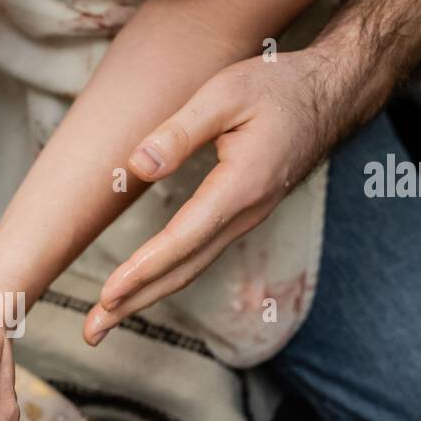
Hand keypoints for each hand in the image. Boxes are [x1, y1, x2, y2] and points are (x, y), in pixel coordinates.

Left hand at [84, 51, 334, 343]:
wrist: (329, 97)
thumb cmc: (276, 88)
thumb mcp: (226, 93)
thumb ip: (181, 131)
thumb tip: (138, 166)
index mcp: (240, 187)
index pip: (183, 239)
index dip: (143, 269)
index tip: (108, 294)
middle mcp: (244, 214)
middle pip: (183, 271)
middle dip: (134, 303)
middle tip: (91, 332)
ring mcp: (245, 220)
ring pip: (190, 270)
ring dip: (144, 298)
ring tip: (102, 322)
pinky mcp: (240, 218)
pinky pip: (198, 257)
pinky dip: (165, 279)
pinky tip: (140, 290)